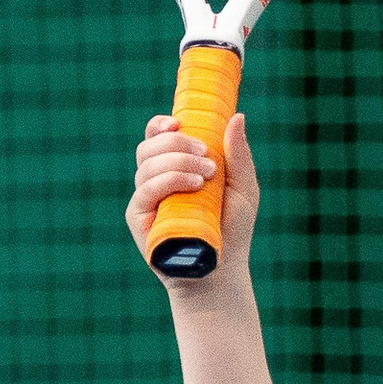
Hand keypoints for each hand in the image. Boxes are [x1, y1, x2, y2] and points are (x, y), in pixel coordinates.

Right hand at [125, 108, 259, 273]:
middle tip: (206, 155)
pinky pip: (146, 190)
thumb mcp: (243, 186)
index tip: (179, 123)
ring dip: (178, 161)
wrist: (223, 268)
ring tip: (207, 175)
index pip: (156, 136)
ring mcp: (146, 198)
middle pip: (149, 145)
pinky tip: (194, 185)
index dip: (160, 125)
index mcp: (175, 166)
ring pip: (147, 164)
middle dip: (178, 143)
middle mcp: (156, 179)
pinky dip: (169, 180)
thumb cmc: (233, 228)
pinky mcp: (139, 218)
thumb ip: (238, 153)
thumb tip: (237, 116)